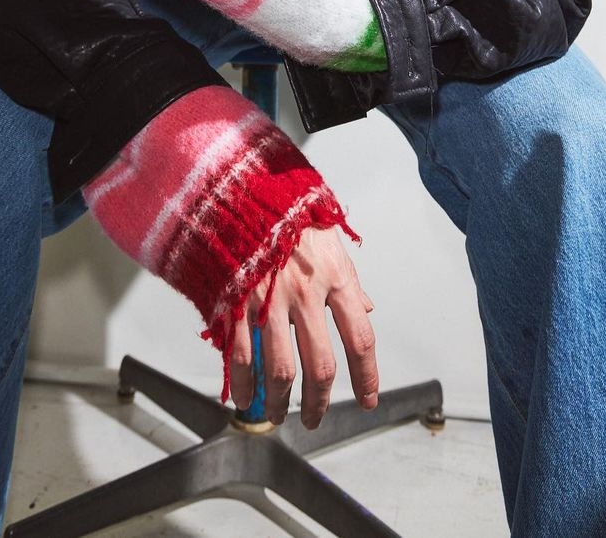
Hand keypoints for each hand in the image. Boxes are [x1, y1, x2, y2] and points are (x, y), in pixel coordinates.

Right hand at [227, 226, 377, 428]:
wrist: (240, 187)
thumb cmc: (286, 210)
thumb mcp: (330, 238)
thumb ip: (349, 279)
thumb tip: (367, 307)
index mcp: (334, 277)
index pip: (360, 338)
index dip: (367, 376)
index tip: (369, 398)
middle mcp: (306, 293)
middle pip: (322, 367)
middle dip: (320, 402)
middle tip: (315, 417)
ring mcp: (269, 300)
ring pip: (282, 371)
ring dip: (281, 402)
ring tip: (279, 415)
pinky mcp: (237, 302)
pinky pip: (243, 356)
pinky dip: (245, 384)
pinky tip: (246, 397)